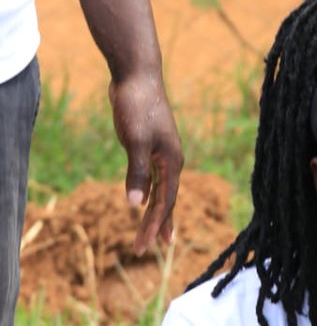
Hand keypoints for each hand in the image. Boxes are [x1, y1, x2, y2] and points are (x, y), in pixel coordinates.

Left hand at [108, 71, 183, 253]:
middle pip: (166, 202)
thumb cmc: (138, 106)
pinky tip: (142, 202)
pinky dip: (149, 193)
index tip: (143, 246)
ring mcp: (161, 154)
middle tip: (145, 249)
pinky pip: (152, 178)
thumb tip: (135, 205)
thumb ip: (137, 174)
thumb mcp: (135, 142)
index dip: (154, 226)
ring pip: (161, 191)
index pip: (165, 203)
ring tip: (155, 235)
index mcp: (172, 163)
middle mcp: (171, 161)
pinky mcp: (149, 146)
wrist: (136, 75)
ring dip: (156, 214)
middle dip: (156, 227)